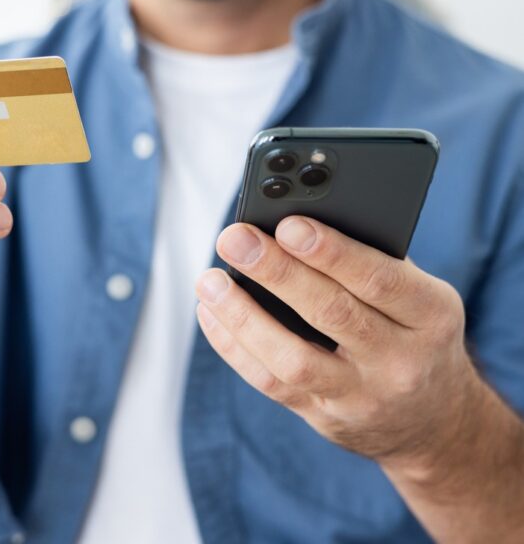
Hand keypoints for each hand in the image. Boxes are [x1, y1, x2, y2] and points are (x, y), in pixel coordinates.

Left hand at [195, 217, 477, 466]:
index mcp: (431, 316)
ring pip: (293, 359)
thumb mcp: (420, 297)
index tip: (288, 225)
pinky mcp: (323, 417)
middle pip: (331, 313)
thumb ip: (372, 262)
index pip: (379, 280)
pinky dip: (234, 346)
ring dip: (243, 316)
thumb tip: (294, 223)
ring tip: (210, 280)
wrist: (434, 421)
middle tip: (234, 238)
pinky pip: (270, 383)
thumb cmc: (414, 334)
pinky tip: (211, 312)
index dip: (332, 252)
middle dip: (277, 272)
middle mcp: (399, 361)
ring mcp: (359, 396)